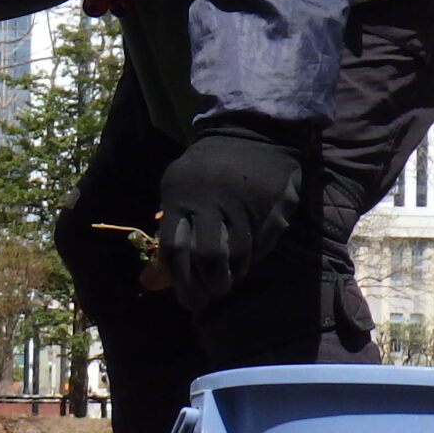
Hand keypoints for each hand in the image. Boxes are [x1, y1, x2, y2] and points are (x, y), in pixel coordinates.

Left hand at [158, 127, 304, 310]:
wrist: (251, 134)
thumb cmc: (206, 168)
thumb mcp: (177, 184)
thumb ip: (172, 222)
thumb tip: (161, 271)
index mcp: (181, 198)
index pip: (175, 247)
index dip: (180, 278)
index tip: (186, 295)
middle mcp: (212, 203)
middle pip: (207, 256)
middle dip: (206, 284)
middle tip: (207, 298)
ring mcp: (244, 206)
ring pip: (237, 255)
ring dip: (231, 277)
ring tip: (226, 284)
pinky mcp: (272, 210)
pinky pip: (261, 246)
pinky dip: (251, 262)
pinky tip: (244, 266)